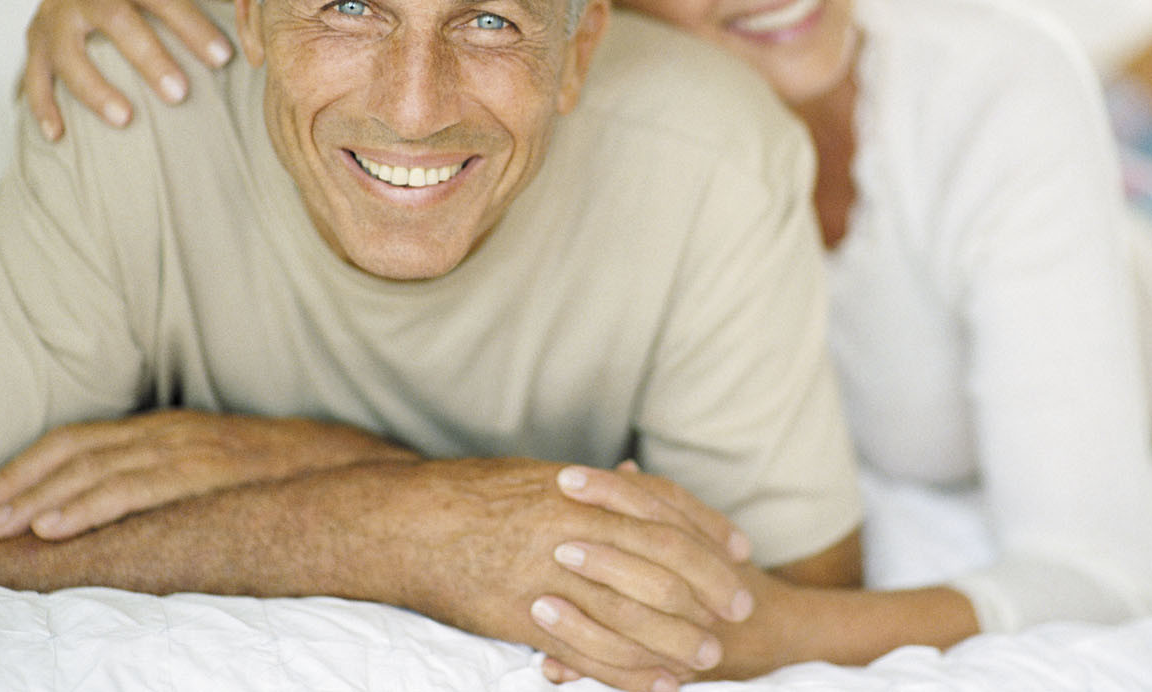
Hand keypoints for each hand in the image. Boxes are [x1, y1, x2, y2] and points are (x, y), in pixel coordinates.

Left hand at [0, 410, 409, 540]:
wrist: (334, 463)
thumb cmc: (268, 474)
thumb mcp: (206, 462)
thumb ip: (161, 471)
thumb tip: (106, 503)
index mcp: (161, 427)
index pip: (77, 439)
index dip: (25, 465)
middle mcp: (165, 432)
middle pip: (73, 451)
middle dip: (17, 483)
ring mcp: (184, 451)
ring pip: (94, 470)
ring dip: (38, 499)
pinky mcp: (201, 474)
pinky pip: (131, 490)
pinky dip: (85, 507)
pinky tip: (52, 526)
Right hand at [22, 0, 233, 141]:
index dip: (192, 24)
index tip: (223, 57)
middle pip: (115, 18)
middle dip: (149, 57)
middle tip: (180, 94)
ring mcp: (53, 11)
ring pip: (69, 50)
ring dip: (95, 87)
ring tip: (126, 118)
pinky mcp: (34, 40)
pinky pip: (34, 75)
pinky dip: (43, 105)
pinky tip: (60, 135)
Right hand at [397, 458, 754, 691]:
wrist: (410, 521)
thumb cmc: (475, 495)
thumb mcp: (542, 480)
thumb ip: (597, 492)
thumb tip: (640, 486)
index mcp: (582, 490)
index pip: (664, 511)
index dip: (708, 531)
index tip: (741, 548)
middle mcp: (574, 529)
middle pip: (661, 562)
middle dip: (708, 585)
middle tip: (740, 606)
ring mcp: (550, 576)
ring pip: (633, 613)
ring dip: (678, 637)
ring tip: (710, 655)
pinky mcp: (526, 619)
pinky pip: (591, 652)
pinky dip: (630, 672)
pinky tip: (658, 683)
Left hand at [542, 462, 841, 682]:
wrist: (777, 627)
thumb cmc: (726, 575)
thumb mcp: (697, 536)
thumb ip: (659, 506)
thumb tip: (624, 469)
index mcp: (696, 541)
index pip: (656, 503)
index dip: (610, 490)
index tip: (566, 478)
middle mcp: (698, 583)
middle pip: (651, 555)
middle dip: (599, 548)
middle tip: (551, 539)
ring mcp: (689, 628)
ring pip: (636, 621)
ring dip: (583, 617)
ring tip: (538, 604)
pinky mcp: (679, 668)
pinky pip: (632, 673)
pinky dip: (588, 668)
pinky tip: (550, 665)